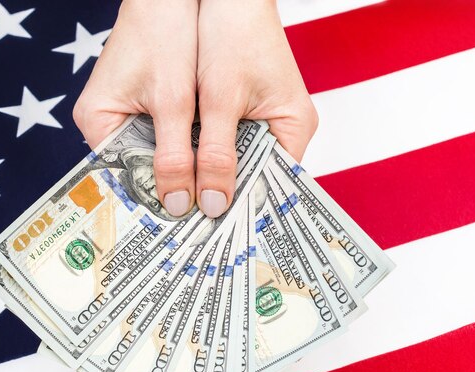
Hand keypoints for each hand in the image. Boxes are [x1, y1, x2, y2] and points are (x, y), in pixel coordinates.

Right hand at [73, 0, 197, 216]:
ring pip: (156, 157)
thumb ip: (180, 157)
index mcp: (98, 123)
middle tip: (210, 215)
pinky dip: (187, 147)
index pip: (125, 180)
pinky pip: (164, 138)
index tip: (189, 225)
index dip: (158, 203)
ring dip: (184, 167)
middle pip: (142, 171)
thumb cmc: (164, 32)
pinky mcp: (143, 107)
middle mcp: (106, 124)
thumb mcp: (175, 100)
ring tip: (215, 191)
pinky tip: (211, 158)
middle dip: (176, 188)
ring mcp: (124, 115)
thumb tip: (184, 207)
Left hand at [195, 0, 317, 216]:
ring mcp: (265, 121)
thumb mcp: (219, 98)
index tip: (211, 235)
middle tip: (186, 225)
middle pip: (253, 178)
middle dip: (220, 197)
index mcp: (294, 128)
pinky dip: (204, 154)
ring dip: (210, 176)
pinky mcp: (245, 112)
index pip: (273, 188)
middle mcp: (284, 129)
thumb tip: (207, 206)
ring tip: (180, 202)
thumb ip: (211, 155)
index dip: (241, 212)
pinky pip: (226, 144)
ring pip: (237, 163)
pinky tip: (181, 167)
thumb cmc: (233, 33)